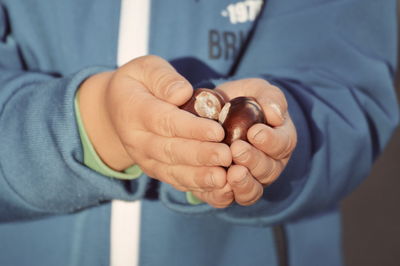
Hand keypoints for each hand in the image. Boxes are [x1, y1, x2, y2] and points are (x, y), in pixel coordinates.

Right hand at [78, 55, 232, 199]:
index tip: (217, 131)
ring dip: (199, 176)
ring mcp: (145, 158)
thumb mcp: (145, 68)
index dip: (191, 128)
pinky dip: (196, 187)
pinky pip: (175, 181)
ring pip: (172, 171)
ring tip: (223, 178)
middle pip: (170, 150)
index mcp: (134, 110)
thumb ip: (163, 78)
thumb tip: (183, 93)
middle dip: (200, 155)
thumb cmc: (138, 84)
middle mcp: (137, 139)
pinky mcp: (155, 170)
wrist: (116, 109)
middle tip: (226, 156)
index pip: (164, 121)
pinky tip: (217, 188)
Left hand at [216, 78, 296, 205]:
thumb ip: (269, 97)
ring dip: (243, 184)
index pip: (282, 145)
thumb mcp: (256, 91)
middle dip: (253, 161)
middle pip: (268, 170)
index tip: (254, 132)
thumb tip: (276, 115)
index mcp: (279, 141)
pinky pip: (229, 200)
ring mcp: (250, 180)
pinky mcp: (227, 190)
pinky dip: (224, 196)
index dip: (270, 141)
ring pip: (253, 190)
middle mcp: (268, 164)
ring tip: (231, 173)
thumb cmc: (241, 101)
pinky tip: (217, 186)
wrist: (215, 114)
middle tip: (237, 149)